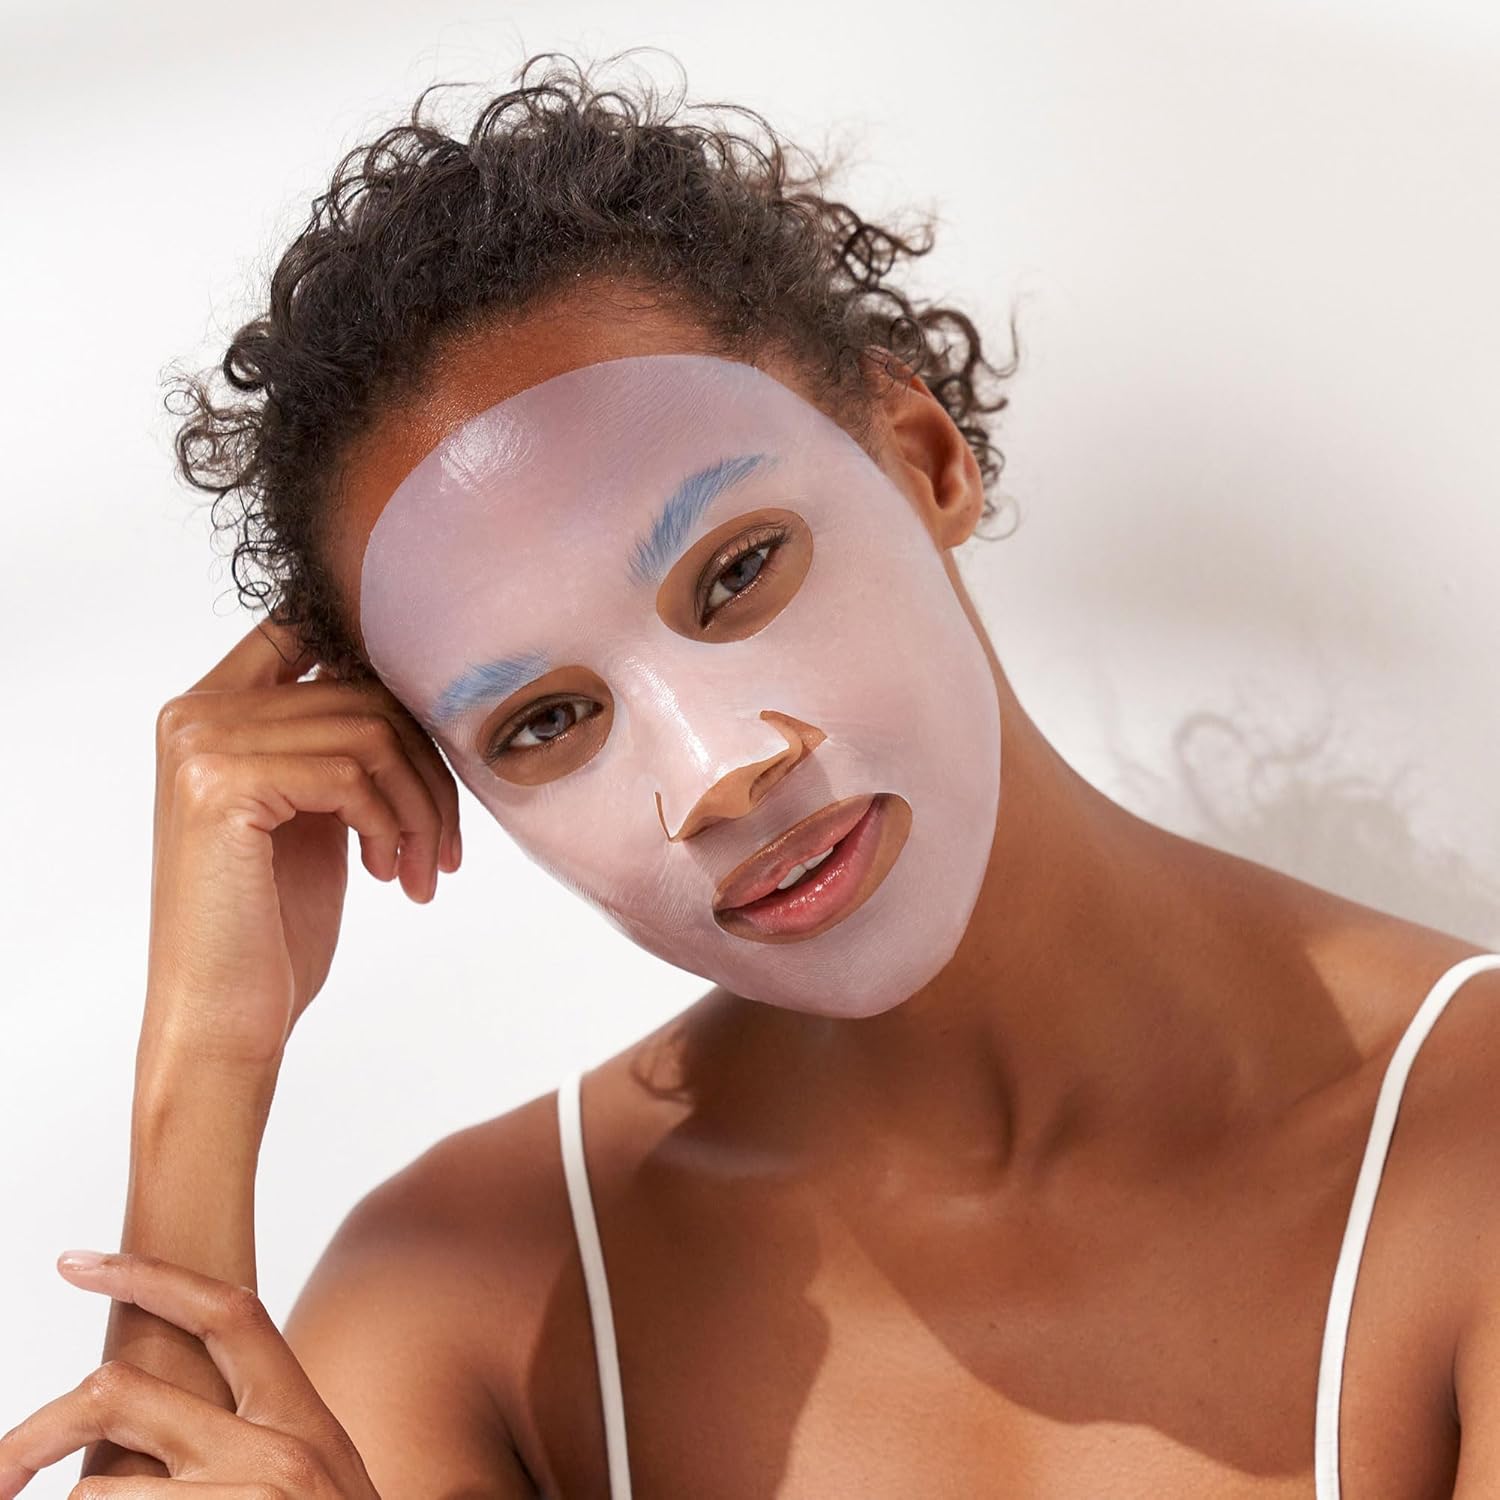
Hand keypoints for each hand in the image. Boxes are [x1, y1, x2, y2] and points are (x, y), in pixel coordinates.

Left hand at [0, 1251, 380, 1498]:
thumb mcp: (309, 1476)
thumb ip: (245, 1435)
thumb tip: (143, 1416)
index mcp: (300, 1416)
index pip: (226, 1312)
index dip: (149, 1276)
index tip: (75, 1263)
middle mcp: (273, 1451)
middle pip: (119, 1391)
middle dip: (34, 1431)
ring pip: (92, 1496)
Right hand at [145, 617, 460, 1073]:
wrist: (222, 1018)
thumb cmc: (271, 925)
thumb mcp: (313, 812)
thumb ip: (337, 743)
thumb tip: (415, 686)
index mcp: (209, 710)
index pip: (311, 633)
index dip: (387, 676)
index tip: (431, 749)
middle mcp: (194, 713)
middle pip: (362, 691)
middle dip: (427, 769)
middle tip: (444, 845)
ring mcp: (201, 744)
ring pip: (369, 731)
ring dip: (420, 806)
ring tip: (419, 868)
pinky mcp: (219, 784)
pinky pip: (352, 773)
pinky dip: (390, 824)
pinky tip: (386, 873)